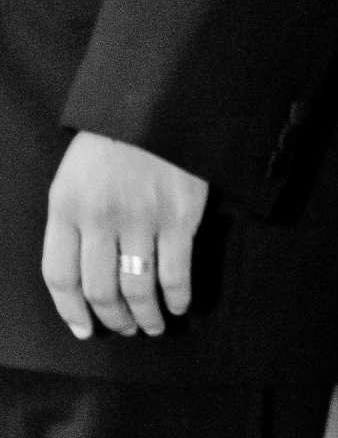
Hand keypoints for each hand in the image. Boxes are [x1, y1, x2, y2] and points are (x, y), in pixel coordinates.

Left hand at [42, 133, 208, 340]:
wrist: (156, 109)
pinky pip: (174, 276)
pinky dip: (176, 299)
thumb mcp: (74, 178)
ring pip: (137, 290)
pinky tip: (177, 306)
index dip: (71, 310)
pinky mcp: (177, 221)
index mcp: (66, 206)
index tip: (84, 329)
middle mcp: (99, 217)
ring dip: (145, 318)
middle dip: (113, 319)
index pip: (60, 275)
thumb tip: (82, 279)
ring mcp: (140, 220)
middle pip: (100, 290)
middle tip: (124, 328)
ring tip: (152, 326)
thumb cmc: (113, 146)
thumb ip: (73, 223)